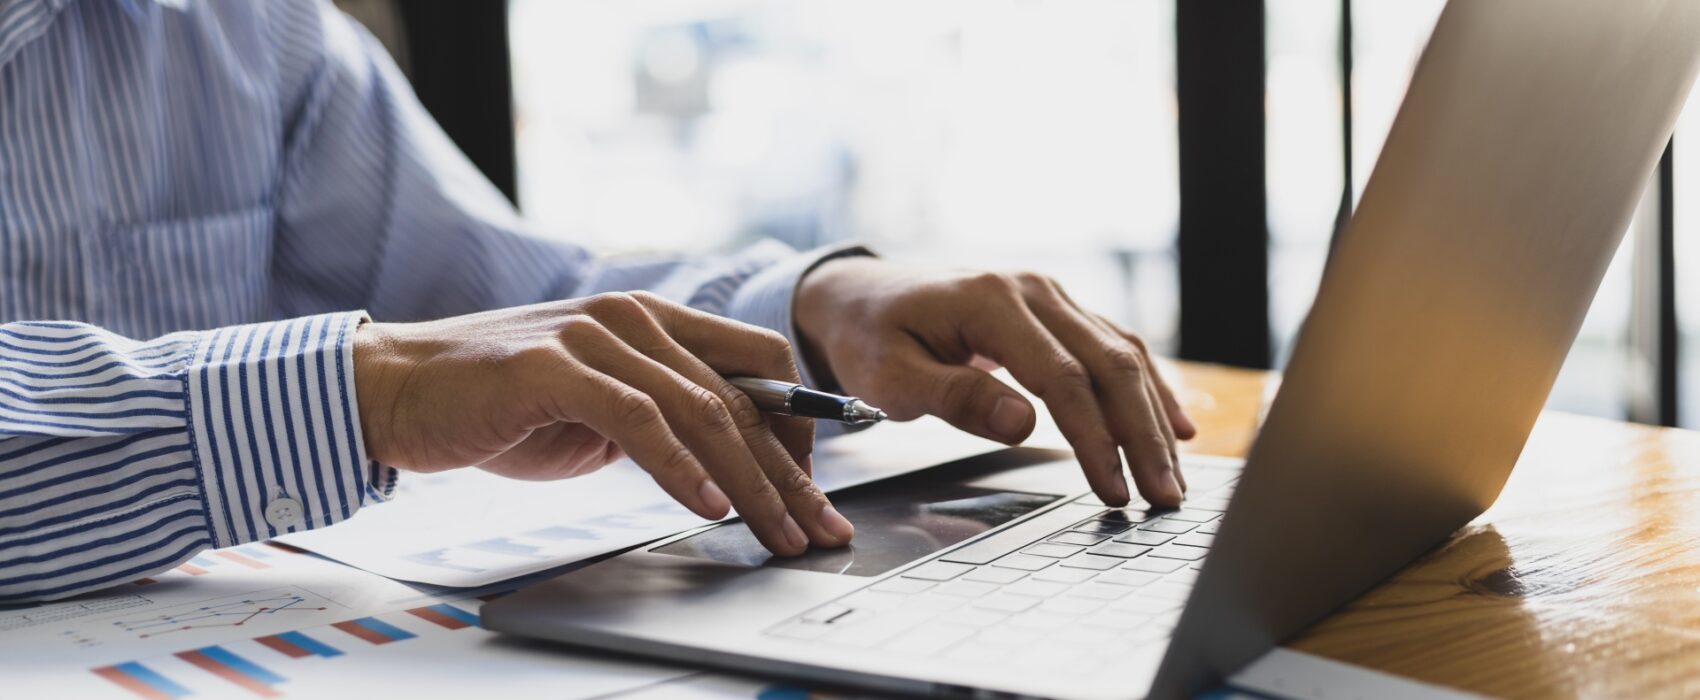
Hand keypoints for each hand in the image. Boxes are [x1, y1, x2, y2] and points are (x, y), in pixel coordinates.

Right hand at [353, 292, 853, 555]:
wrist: (398, 389)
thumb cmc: (497, 404)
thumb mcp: (598, 408)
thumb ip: (658, 414)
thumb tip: (725, 455)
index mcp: (652, 320)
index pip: (757, 362)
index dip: (798, 425)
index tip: (814, 486)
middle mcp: (634, 317)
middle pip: (742, 393)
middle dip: (788, 470)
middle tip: (816, 526)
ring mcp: (595, 336)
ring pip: (702, 408)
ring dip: (749, 480)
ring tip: (776, 530)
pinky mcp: (556, 366)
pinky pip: (639, 419)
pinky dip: (680, 465)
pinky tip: (708, 503)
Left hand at [795, 258, 1195, 507]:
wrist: (861, 295)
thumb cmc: (871, 338)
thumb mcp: (891, 375)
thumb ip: (955, 397)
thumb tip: (1022, 424)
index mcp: (991, 301)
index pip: (1063, 378)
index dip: (1095, 439)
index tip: (1114, 490)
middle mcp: (1032, 289)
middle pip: (1109, 364)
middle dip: (1143, 435)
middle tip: (1165, 496)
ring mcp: (1050, 295)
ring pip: (1122, 354)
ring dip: (1153, 417)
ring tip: (1172, 476)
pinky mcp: (1057, 310)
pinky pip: (1114, 347)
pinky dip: (1147, 387)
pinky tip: (1174, 425)